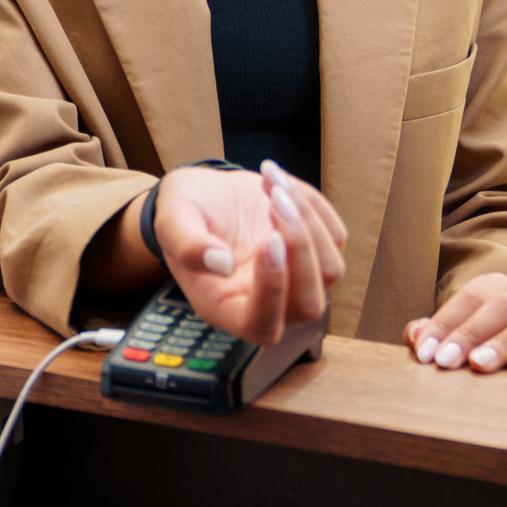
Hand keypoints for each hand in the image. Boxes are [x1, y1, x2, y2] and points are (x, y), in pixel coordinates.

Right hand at [152, 161, 345, 347]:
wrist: (203, 193)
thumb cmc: (183, 213)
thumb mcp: (172, 222)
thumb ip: (188, 246)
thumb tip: (222, 265)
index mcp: (225, 307)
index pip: (262, 324)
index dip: (273, 290)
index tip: (268, 239)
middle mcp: (266, 302)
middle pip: (309, 304)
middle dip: (300, 248)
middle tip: (274, 198)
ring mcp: (294, 280)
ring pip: (330, 270)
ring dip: (308, 220)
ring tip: (273, 184)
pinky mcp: (313, 252)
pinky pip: (335, 237)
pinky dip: (313, 204)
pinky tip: (279, 182)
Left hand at [404, 274, 506, 373]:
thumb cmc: (471, 343)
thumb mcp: (449, 332)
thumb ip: (428, 333)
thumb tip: (414, 335)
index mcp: (493, 288)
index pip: (469, 298)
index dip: (444, 323)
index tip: (424, 352)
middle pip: (500, 306)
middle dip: (469, 334)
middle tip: (444, 361)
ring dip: (502, 343)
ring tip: (477, 364)